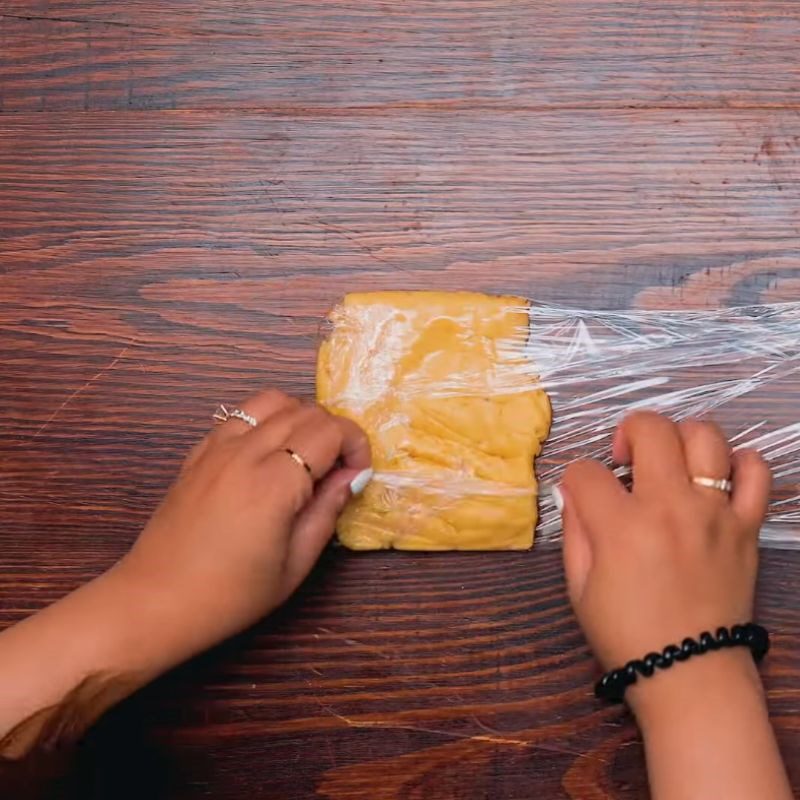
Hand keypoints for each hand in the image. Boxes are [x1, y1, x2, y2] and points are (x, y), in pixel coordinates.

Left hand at [118, 389, 371, 660]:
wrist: (155, 601)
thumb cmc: (230, 595)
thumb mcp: (295, 565)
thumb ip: (328, 511)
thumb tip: (352, 476)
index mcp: (275, 482)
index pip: (330, 430)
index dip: (356, 444)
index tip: (358, 474)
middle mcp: (246, 452)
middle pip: (306, 410)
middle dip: (334, 432)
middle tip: (337, 470)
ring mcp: (217, 447)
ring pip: (272, 400)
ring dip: (300, 417)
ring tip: (305, 454)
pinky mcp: (198, 452)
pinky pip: (240, 415)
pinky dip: (266, 420)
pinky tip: (268, 454)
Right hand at [559, 411, 769, 677]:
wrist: (691, 673)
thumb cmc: (626, 634)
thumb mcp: (578, 587)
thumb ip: (575, 530)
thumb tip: (575, 491)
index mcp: (621, 527)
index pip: (586, 472)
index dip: (575, 478)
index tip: (581, 495)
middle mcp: (670, 508)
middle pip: (651, 430)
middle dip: (627, 432)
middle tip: (625, 459)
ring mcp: (715, 513)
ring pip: (705, 436)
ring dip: (679, 438)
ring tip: (671, 462)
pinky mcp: (747, 526)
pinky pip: (756, 472)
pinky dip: (738, 463)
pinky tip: (716, 478)